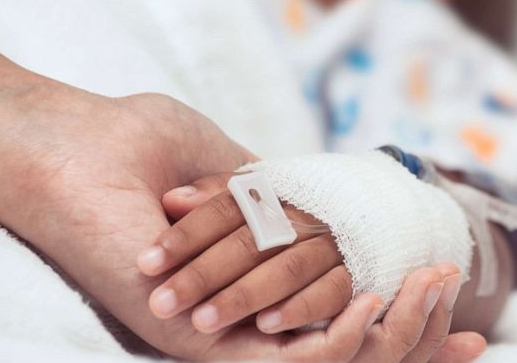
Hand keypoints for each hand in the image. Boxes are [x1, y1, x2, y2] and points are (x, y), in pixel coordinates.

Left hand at [0, 51, 484, 360]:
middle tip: (471, 326)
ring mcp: (226, 327)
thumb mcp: (227, 166)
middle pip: (347, 340)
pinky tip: (377, 306)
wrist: (65, 149)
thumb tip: (320, 200)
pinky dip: (340, 342)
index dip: (401, 312)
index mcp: (251, 270)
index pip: (339, 299)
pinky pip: (293, 359)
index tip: (455, 296)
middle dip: (418, 344)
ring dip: (395, 340)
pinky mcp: (205, 337)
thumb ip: (273, 192)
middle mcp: (243, 309)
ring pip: (330, 357)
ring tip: (440, 296)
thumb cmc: (135, 144)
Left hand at [140, 174, 348, 333]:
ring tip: (202, 320)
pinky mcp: (355, 273)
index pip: (226, 207)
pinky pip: (331, 292)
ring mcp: (332, 244)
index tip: (145, 262)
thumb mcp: (256, 192)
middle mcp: (304, 215)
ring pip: (288, 268)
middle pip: (252, 241)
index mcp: (275, 191)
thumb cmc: (293, 211)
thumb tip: (170, 200)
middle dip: (204, 273)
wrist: (372, 212)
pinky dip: (299, 308)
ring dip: (244, 295)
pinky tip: (265, 325)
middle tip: (160, 302)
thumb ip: (215, 196)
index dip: (186, 234)